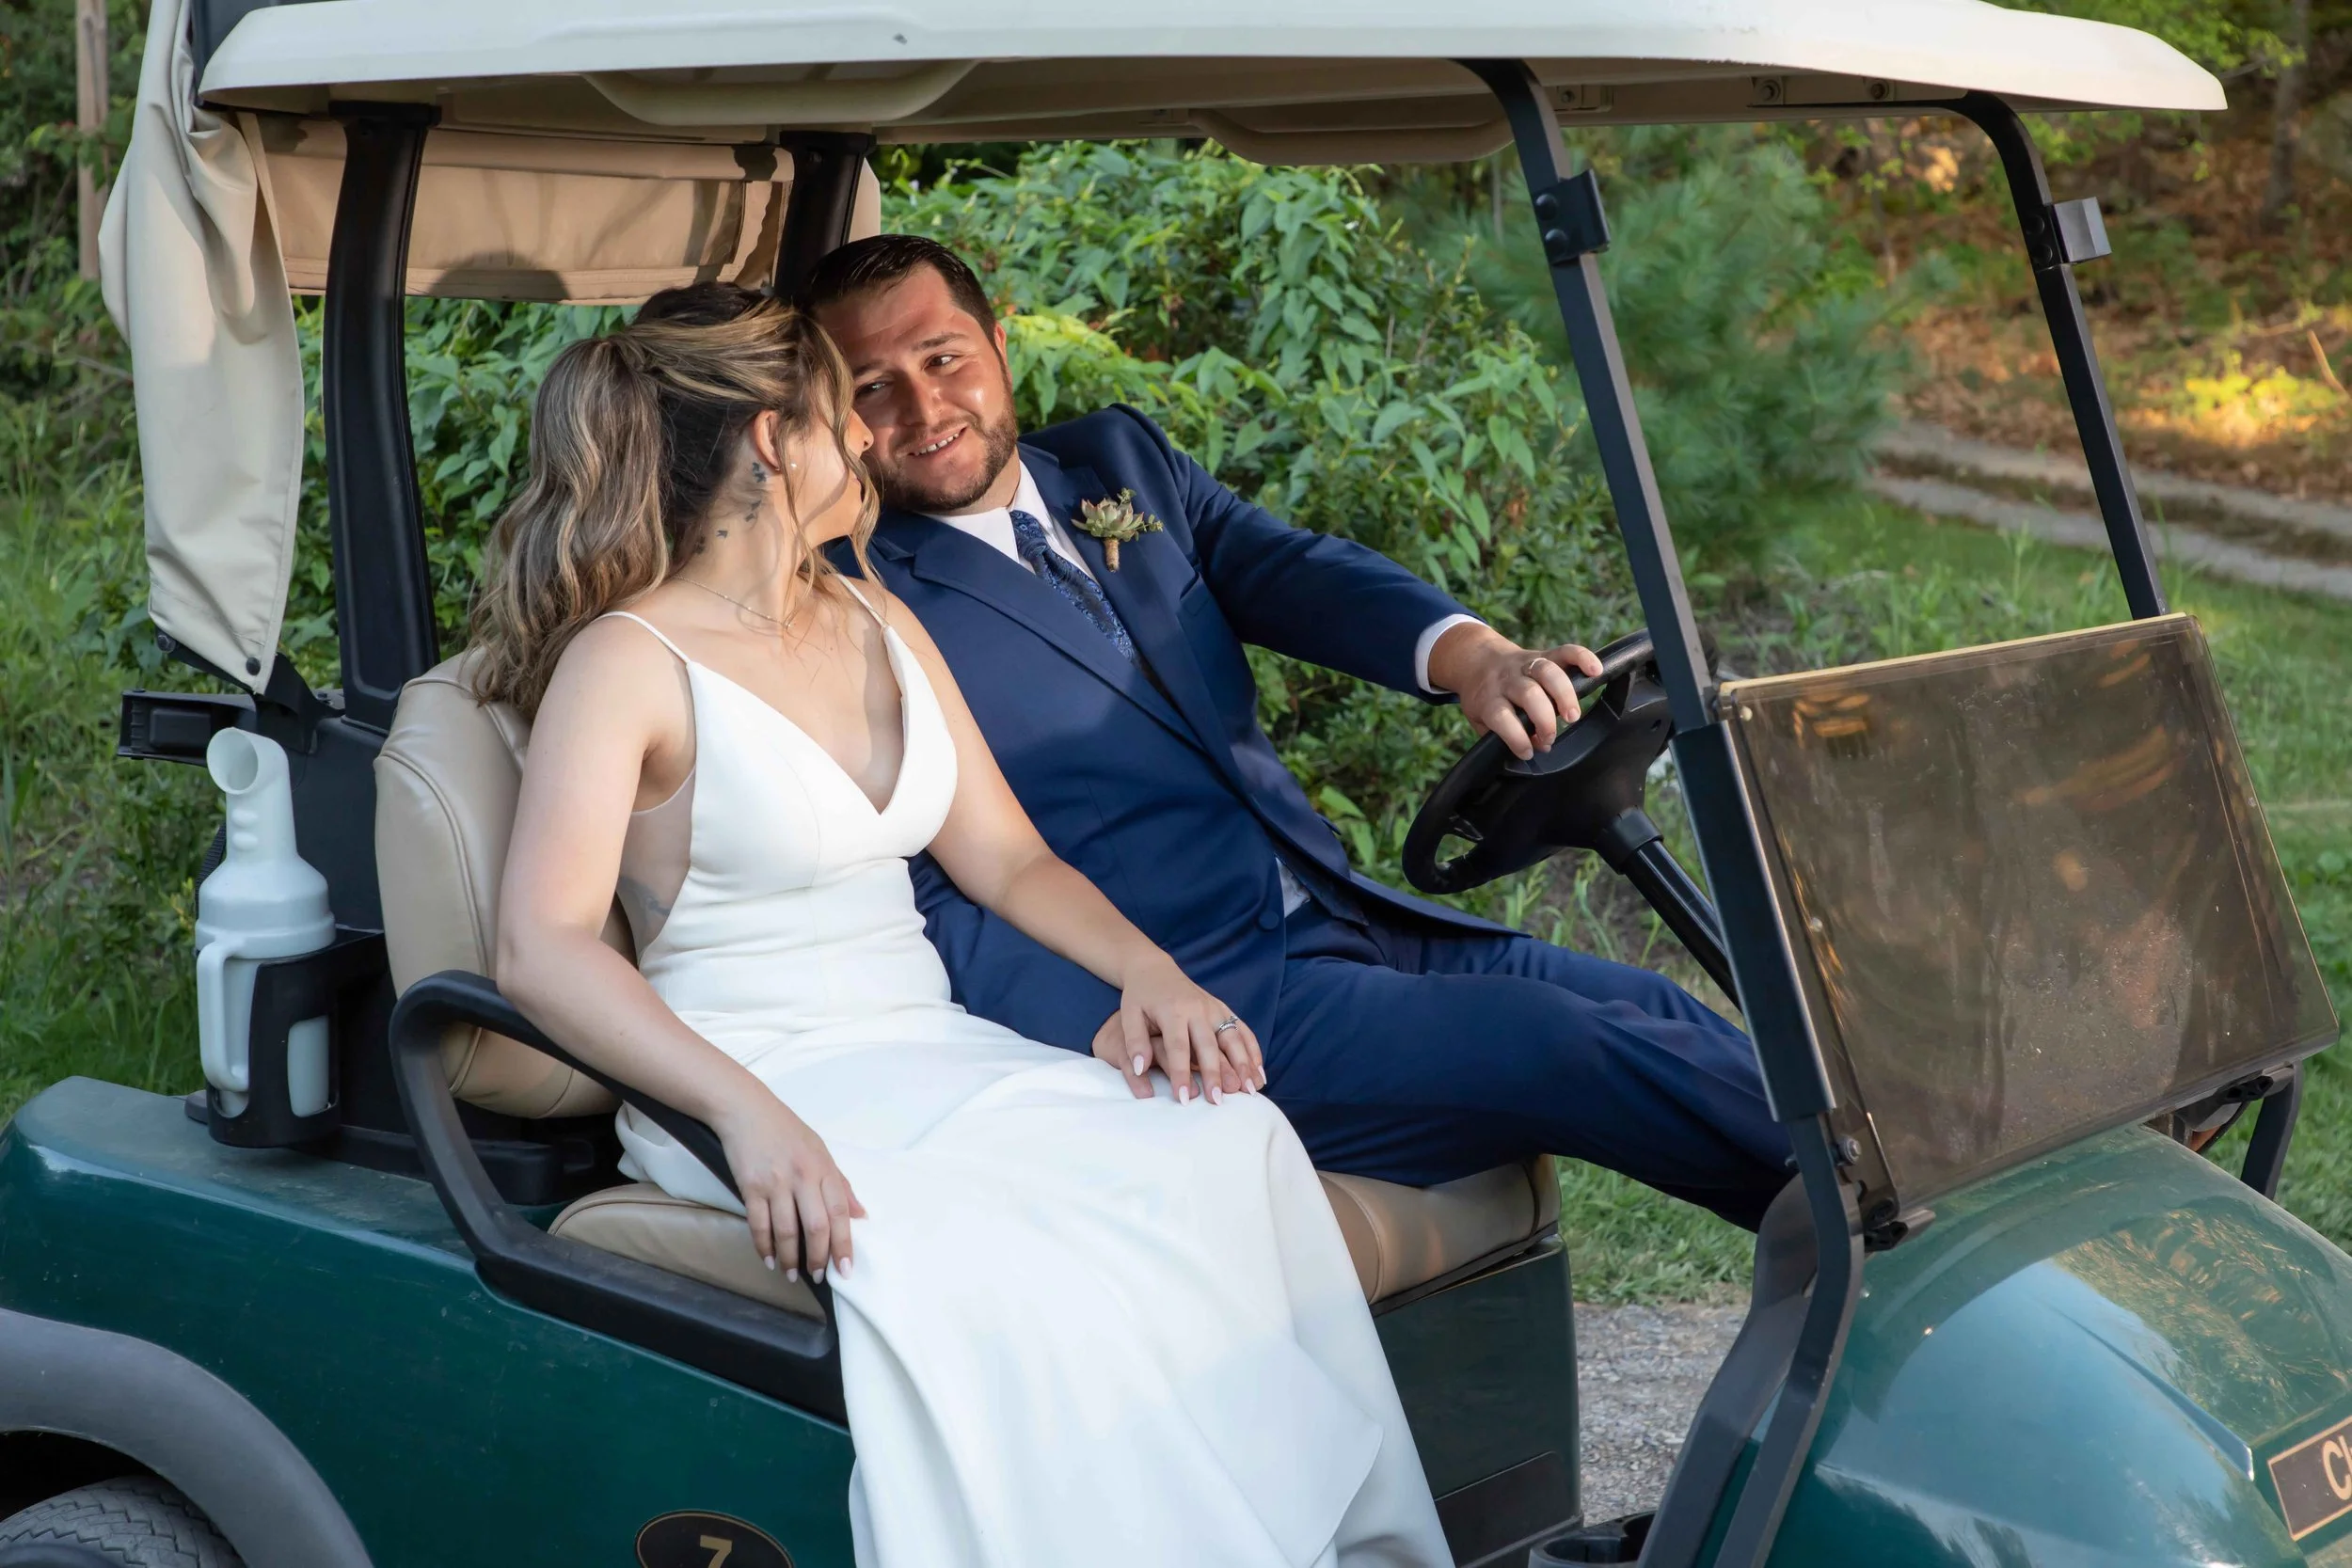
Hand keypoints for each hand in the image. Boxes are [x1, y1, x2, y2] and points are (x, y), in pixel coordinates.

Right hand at [710, 1092, 866, 1283]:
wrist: (746, 1110)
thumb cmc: (785, 1130)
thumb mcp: (820, 1151)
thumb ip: (840, 1184)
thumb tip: (860, 1214)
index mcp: (823, 1168)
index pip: (840, 1213)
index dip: (844, 1244)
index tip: (845, 1268)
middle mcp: (802, 1177)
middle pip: (816, 1227)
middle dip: (818, 1258)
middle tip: (819, 1276)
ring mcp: (775, 1183)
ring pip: (786, 1231)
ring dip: (790, 1258)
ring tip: (793, 1274)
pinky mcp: (750, 1187)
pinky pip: (759, 1224)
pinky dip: (764, 1247)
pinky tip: (769, 1259)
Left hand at [1093, 954, 1264, 1104]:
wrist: (1154, 969)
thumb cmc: (1140, 997)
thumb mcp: (1129, 1015)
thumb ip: (1134, 1042)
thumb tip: (1140, 1069)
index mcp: (1173, 1011)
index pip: (1178, 1047)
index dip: (1181, 1074)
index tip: (1184, 1099)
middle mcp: (1197, 1009)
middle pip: (1209, 1046)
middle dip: (1216, 1074)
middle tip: (1219, 1101)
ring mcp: (1214, 1008)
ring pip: (1233, 1038)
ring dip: (1244, 1064)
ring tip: (1251, 1089)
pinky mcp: (1223, 1009)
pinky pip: (1243, 1030)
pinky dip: (1253, 1051)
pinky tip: (1259, 1072)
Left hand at [1427, 622, 1603, 760]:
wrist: (1474, 659)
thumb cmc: (1483, 697)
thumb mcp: (1479, 719)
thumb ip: (1501, 735)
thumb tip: (1534, 750)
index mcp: (1489, 698)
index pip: (1501, 716)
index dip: (1516, 737)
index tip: (1528, 751)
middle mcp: (1507, 679)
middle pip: (1529, 693)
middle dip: (1545, 719)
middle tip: (1551, 738)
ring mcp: (1525, 664)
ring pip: (1547, 672)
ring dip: (1564, 695)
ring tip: (1573, 716)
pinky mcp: (1542, 653)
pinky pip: (1565, 651)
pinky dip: (1583, 658)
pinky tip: (1595, 670)